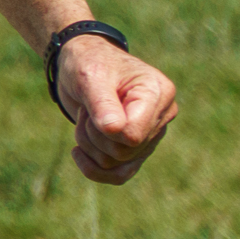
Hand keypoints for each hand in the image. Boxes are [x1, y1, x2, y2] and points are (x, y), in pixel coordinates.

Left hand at [52, 35, 178, 183]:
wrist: (82, 63)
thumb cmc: (87, 62)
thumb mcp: (89, 76)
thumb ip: (102, 103)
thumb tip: (114, 131)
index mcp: (158, 92)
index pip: (133, 135)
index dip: (104, 130)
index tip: (91, 107)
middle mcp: (162, 115)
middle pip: (124, 152)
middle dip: (93, 135)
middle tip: (86, 110)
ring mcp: (151, 134)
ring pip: (118, 164)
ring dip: (89, 146)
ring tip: (85, 119)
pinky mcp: (136, 147)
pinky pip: (120, 175)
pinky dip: (94, 170)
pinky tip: (77, 153)